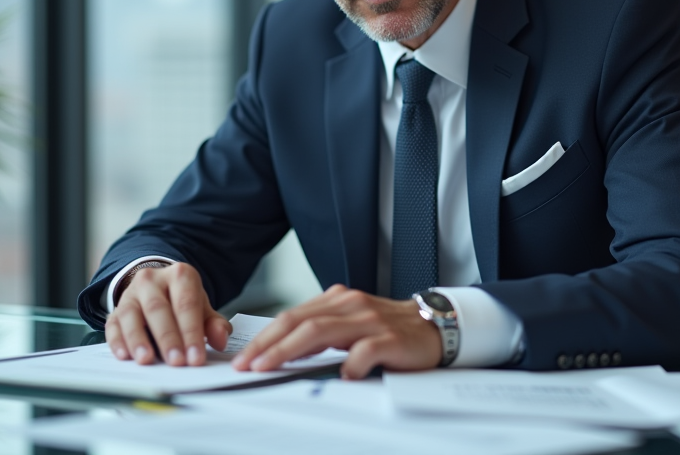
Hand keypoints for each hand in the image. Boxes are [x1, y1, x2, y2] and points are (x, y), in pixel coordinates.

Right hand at [105, 262, 232, 366]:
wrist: (157, 287)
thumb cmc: (181, 301)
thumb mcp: (201, 307)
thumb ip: (213, 324)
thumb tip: (221, 339)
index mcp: (180, 275)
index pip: (186, 304)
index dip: (191, 332)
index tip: (196, 358)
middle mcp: (152, 280)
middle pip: (158, 309)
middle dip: (168, 338)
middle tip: (176, 362)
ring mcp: (131, 293)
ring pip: (131, 314)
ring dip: (138, 339)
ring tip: (147, 360)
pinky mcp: (115, 309)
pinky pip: (113, 324)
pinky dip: (117, 341)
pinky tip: (124, 356)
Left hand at [231, 284, 441, 378]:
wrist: (434, 325)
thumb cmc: (388, 328)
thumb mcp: (351, 323)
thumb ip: (322, 331)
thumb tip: (281, 351)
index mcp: (338, 300)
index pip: (292, 316)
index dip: (265, 336)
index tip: (245, 356)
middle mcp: (350, 305)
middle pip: (299, 322)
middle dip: (268, 344)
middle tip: (248, 364)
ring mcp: (369, 320)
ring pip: (320, 332)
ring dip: (289, 351)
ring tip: (270, 368)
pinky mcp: (389, 338)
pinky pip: (363, 351)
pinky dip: (348, 365)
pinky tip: (340, 377)